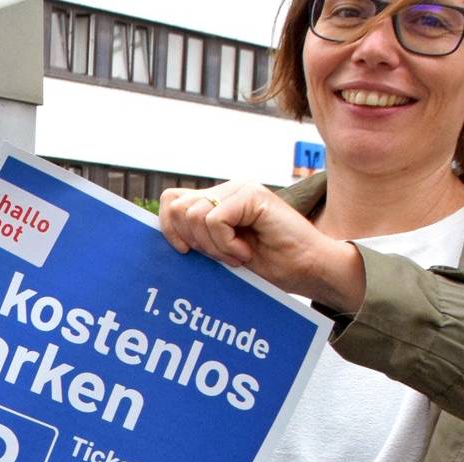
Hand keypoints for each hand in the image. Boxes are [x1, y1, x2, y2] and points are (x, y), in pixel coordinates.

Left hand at [158, 183, 365, 310]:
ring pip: (193, 214)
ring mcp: (240, 189)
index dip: (169, 228)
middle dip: (193, 240)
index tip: (185, 253)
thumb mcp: (218, 253)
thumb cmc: (267, 267)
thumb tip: (155, 235)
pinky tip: (246, 252)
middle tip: (221, 256)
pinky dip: (225, 244)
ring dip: (212, 246)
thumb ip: (194, 238)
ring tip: (237, 255)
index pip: (171, 201)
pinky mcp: (253, 195)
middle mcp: (227, 190)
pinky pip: (215, 219)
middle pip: (177, 207)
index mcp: (216, 201)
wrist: (308, 270)